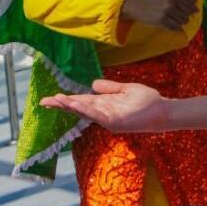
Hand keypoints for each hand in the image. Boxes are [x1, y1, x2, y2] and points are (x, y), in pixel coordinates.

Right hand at [40, 79, 170, 132]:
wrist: (162, 110)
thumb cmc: (146, 101)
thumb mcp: (125, 90)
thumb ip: (109, 88)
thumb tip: (92, 83)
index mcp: (104, 104)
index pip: (81, 101)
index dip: (66, 100)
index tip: (51, 97)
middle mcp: (102, 113)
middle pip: (78, 108)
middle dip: (62, 105)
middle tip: (44, 101)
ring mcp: (107, 118)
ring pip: (85, 112)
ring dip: (71, 106)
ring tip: (57, 100)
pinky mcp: (114, 122)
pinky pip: (97, 115)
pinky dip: (85, 109)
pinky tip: (75, 104)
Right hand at [121, 0, 197, 30]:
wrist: (136, 4)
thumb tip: (197, 10)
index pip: (193, 0)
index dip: (190, 5)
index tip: (182, 7)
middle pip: (190, 11)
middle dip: (185, 14)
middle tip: (175, 14)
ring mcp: (168, 9)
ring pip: (184, 20)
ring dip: (180, 21)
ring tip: (171, 18)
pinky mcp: (162, 20)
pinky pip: (176, 27)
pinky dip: (174, 27)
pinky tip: (168, 23)